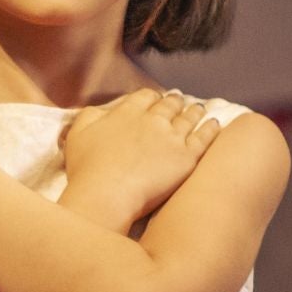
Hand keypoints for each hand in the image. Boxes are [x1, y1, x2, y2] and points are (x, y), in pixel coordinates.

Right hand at [61, 88, 220, 225]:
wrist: (107, 194)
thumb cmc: (87, 168)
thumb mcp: (78, 134)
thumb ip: (89, 116)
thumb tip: (101, 111)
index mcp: (127, 112)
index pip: (145, 97)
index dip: (151, 98)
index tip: (153, 100)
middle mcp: (153, 120)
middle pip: (169, 105)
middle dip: (174, 102)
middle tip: (178, 101)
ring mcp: (173, 137)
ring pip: (189, 118)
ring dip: (194, 111)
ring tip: (199, 109)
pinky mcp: (187, 157)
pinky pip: (204, 138)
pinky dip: (210, 129)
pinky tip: (214, 124)